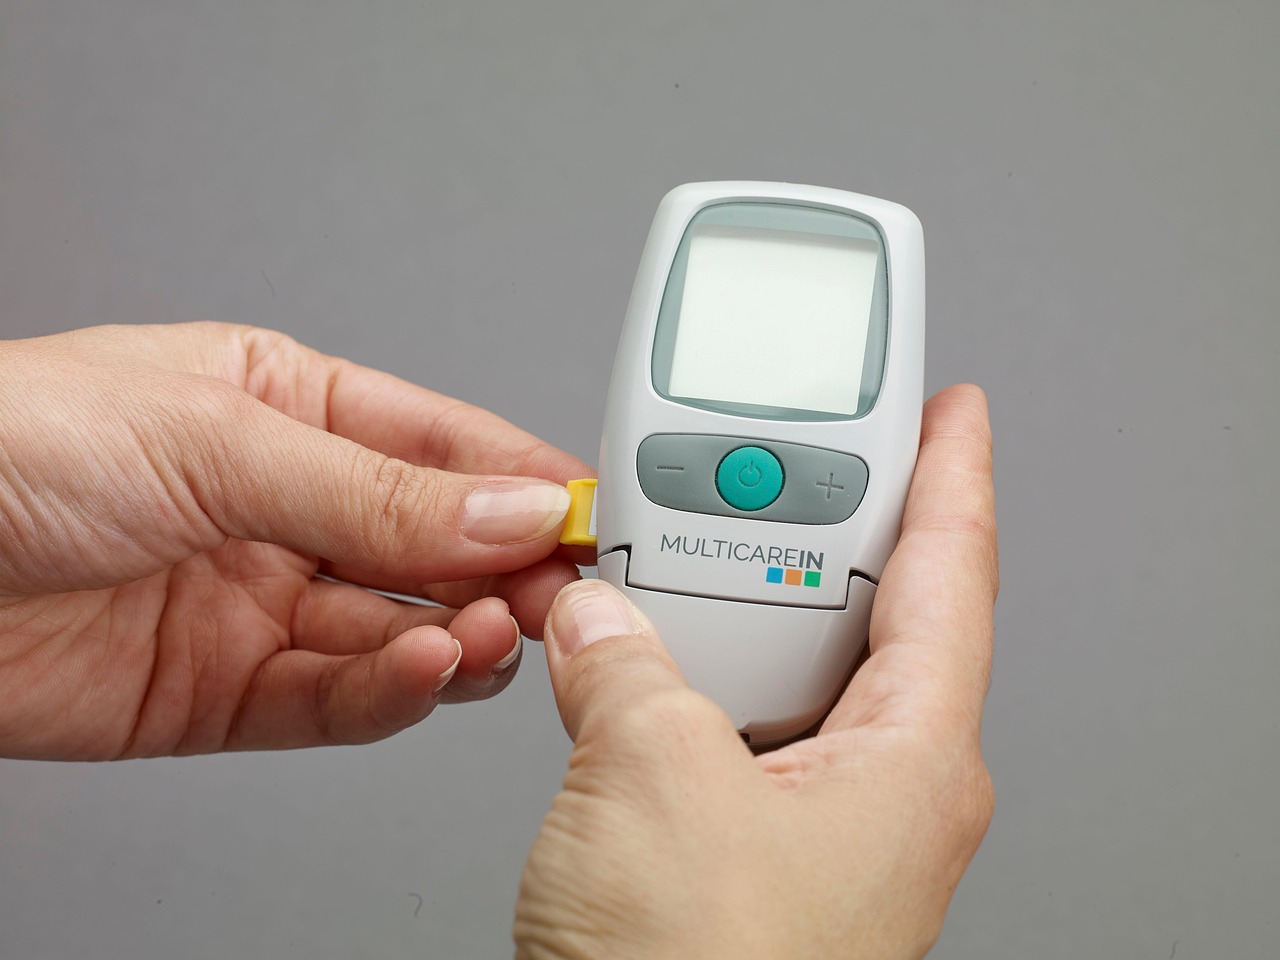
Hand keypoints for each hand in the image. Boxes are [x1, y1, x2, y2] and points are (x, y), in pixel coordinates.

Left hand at [0, 323, 592, 759]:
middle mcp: (288, 509)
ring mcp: (262, 603)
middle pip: (436, 546)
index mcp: (292, 409)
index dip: (523, 481)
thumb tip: (513, 508)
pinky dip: (389, 692)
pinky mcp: (227, 693)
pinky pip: (335, 699)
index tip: (594, 516)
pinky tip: (423, 669)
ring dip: (456, 635)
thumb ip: (376, 492)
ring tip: (487, 633)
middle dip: (507, 570)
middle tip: (566, 593)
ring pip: (399, 629)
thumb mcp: (216, 438)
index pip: (443, 447)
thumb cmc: (7, 445)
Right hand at [516, 385, 996, 959]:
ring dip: (722, 615)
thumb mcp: (653, 779)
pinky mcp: (743, 857)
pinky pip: (722, 732)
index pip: (955, 576)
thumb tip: (594, 618)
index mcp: (910, 759)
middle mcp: (877, 791)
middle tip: (768, 463)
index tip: (956, 413)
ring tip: (671, 554)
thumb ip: (625, 667)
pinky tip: (632, 660)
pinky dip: (678, 684)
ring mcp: (809, 827)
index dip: (956, 477)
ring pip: (778, 676)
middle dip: (810, 534)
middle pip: (862, 616)